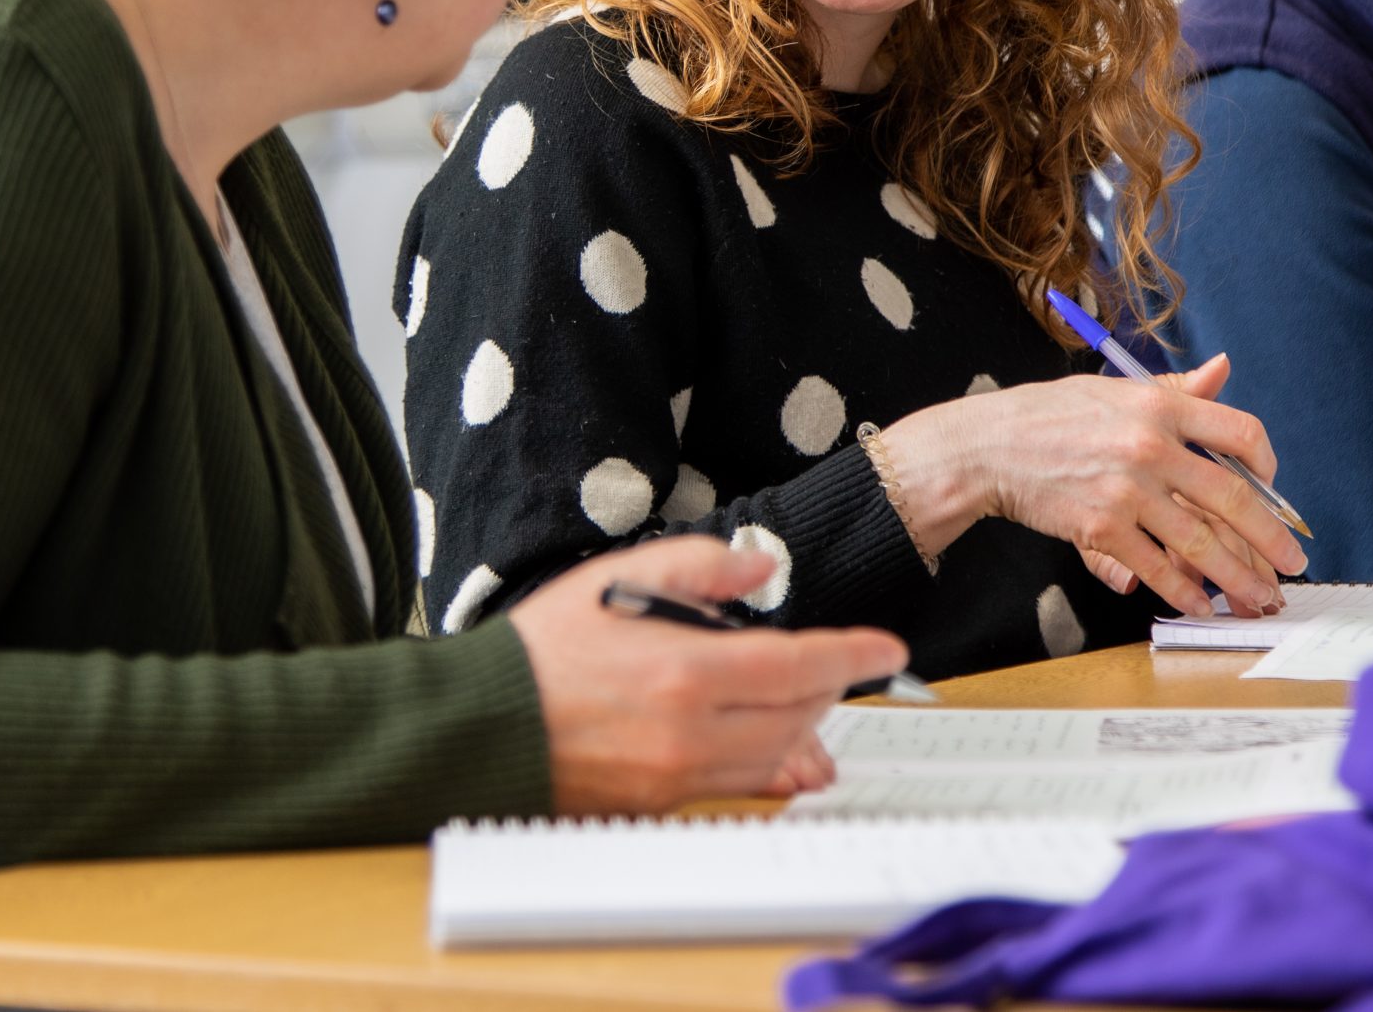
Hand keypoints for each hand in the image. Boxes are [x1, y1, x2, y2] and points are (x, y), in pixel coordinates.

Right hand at [506, 536, 906, 815]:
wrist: (483, 726)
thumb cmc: (543, 650)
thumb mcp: (618, 578)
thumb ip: (699, 566)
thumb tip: (762, 568)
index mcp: (686, 671)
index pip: (801, 665)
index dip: (854, 654)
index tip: (888, 647)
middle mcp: (691, 733)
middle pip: (799, 716)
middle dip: (829, 687)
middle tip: (835, 663)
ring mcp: (678, 779)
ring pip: (776, 759)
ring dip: (804, 727)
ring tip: (809, 701)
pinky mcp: (663, 806)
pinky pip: (739, 789)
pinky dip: (769, 766)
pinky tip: (778, 751)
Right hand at [883, 353, 1305, 617]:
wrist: (987, 447)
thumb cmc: (1050, 416)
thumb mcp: (1115, 390)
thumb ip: (1174, 389)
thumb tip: (1222, 370)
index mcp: (1159, 406)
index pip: (1240, 432)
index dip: (1268, 464)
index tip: (1271, 486)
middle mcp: (1150, 446)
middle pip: (1233, 497)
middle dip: (1271, 538)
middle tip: (1293, 562)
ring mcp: (1127, 491)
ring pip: (1201, 542)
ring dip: (1238, 577)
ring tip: (1260, 597)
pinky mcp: (1101, 529)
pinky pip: (1155, 568)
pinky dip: (1182, 591)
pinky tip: (1199, 603)